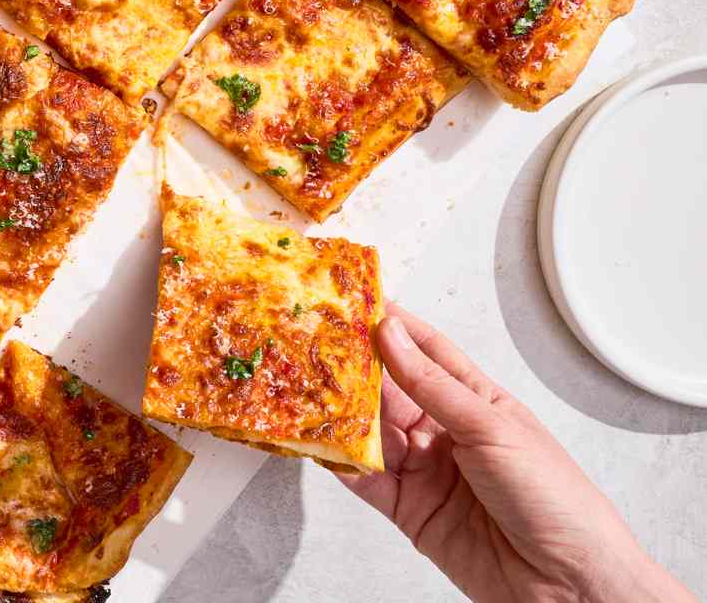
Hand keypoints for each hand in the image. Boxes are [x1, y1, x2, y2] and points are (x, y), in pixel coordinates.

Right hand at [341, 304, 695, 602]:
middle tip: (316, 343)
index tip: (357, 302)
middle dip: (355, 368)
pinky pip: (365, 479)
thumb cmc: (554, 498)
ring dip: (341, 413)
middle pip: (390, 391)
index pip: (428, 353)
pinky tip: (320, 443)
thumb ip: (433, 385)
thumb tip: (392, 334)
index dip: (394, 326)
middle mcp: (446, 433)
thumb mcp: (492, 429)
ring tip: (308, 388)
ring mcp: (425, 471)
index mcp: (476, 403)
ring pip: (371, 433)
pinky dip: (340, 461)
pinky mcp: (409, 510)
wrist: (567, 583)